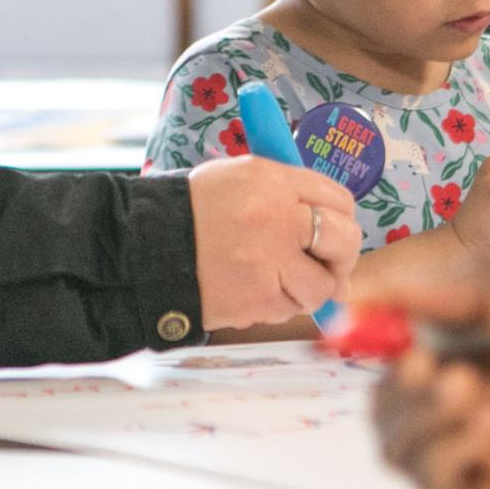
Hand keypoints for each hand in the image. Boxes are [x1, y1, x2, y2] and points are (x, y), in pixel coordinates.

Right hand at [188, 155, 359, 329]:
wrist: (145, 247)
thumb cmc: (194, 211)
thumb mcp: (239, 179)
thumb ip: (288, 193)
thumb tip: (334, 225)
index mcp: (273, 180)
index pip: (338, 198)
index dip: (341, 218)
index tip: (332, 231)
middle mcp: (277, 217)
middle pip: (344, 239)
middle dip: (341, 257)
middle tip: (326, 264)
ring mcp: (269, 262)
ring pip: (322, 285)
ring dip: (309, 288)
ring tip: (279, 280)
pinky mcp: (258, 299)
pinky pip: (290, 309)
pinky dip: (278, 304)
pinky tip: (253, 290)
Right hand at [371, 275, 489, 488]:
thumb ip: (463, 298)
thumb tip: (382, 288)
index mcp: (488, 356)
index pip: (411, 343)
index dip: (381, 327)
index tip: (353, 308)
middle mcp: (476, 404)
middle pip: (393, 395)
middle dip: (396, 375)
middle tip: (421, 362)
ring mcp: (479, 453)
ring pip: (399, 436)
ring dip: (419, 410)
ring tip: (467, 391)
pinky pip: (430, 475)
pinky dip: (443, 446)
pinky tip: (486, 425)